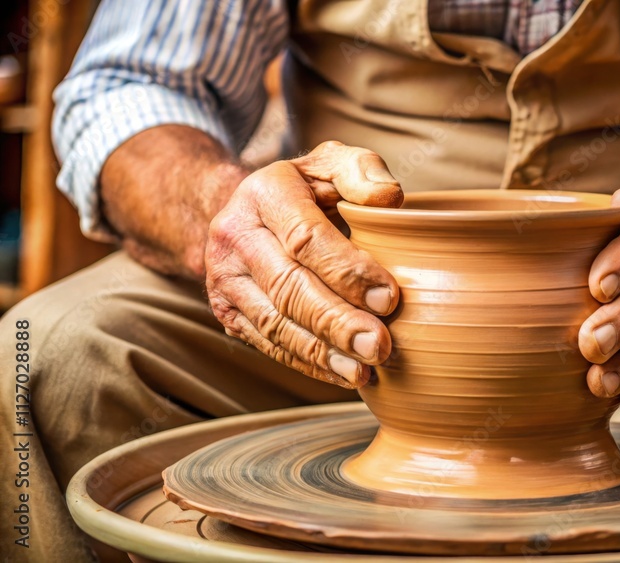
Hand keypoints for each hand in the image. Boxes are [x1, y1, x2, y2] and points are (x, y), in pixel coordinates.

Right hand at [205, 141, 402, 387]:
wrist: (244, 210)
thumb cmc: (306, 188)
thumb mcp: (332, 163)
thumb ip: (363, 171)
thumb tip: (389, 199)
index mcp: (265, 193)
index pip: (306, 238)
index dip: (348, 271)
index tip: (389, 297)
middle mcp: (234, 235)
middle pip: (289, 288)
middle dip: (337, 322)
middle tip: (380, 345)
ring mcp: (225, 278)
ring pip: (275, 323)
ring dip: (323, 353)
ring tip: (364, 370)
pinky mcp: (227, 311)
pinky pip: (268, 344)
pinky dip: (308, 364)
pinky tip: (344, 375)